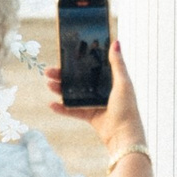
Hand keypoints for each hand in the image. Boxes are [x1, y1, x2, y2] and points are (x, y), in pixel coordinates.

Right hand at [42, 38, 145, 152]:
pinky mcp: (90, 116)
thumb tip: (115, 41)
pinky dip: (62, 108)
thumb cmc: (127, 108)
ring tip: (49, 84)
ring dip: (60, 89)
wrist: (124, 135)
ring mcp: (94, 103)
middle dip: (63, 76)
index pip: (91, 67)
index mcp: (110, 80)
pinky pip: (72, 111)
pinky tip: (52, 104)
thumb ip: (117, 63)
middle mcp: (101, 90)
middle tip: (49, 71)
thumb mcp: (122, 82)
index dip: (78, 61)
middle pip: (78, 80)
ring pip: (73, 94)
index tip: (64, 55)